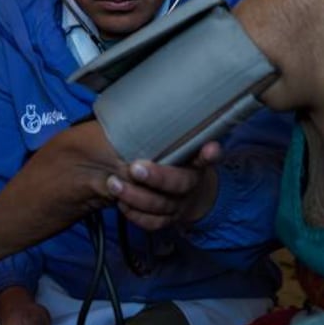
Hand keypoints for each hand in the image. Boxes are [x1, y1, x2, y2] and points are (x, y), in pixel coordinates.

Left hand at [108, 141, 222, 230]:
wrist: (187, 195)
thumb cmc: (172, 160)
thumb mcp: (174, 143)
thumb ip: (168, 131)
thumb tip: (151, 102)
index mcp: (196, 161)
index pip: (207, 155)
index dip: (210, 154)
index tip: (210, 148)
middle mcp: (192, 183)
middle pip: (179, 184)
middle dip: (157, 177)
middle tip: (134, 168)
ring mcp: (180, 204)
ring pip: (161, 206)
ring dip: (135, 196)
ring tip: (113, 183)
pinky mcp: (169, 220)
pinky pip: (153, 223)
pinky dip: (135, 215)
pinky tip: (121, 203)